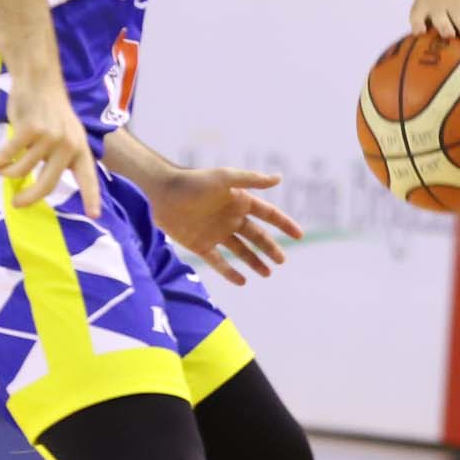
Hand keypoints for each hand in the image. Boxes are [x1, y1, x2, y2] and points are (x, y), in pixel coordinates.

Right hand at [0, 84, 101, 211]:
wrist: (39, 80)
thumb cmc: (48, 111)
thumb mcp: (65, 134)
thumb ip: (59, 158)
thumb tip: (39, 186)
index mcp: (79, 149)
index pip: (88, 177)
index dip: (91, 197)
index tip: (94, 216)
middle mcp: (68, 145)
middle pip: (48, 184)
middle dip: (29, 198)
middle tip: (16, 204)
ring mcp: (50, 138)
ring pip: (22, 170)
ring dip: (8, 172)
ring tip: (1, 168)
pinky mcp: (30, 131)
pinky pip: (8, 157)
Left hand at [143, 165, 304, 287]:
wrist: (160, 194)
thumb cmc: (193, 182)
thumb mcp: (224, 178)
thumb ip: (251, 180)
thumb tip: (279, 178)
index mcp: (239, 201)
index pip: (268, 215)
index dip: (284, 224)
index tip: (299, 235)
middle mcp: (230, 218)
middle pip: (257, 236)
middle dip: (271, 248)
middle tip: (282, 261)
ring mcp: (216, 233)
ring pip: (241, 251)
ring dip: (255, 262)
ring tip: (268, 274)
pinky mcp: (200, 245)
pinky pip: (219, 262)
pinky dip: (230, 272)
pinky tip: (242, 281)